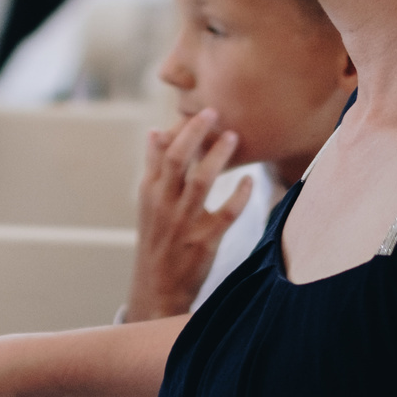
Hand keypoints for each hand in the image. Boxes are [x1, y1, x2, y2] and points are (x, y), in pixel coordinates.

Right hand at [127, 109, 247, 320]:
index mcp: (149, 192)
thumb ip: (153, 168)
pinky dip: (240, 195)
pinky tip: (249, 180)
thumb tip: (155, 131)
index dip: (182, 129)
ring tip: (233, 136)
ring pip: (202, 182)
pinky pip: (227, 214)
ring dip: (218, 157)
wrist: (157, 288)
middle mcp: (164, 205)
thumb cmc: (156, 239)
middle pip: (179, 160)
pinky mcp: (205, 242)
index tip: (199, 108)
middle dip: (196, 133)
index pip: (162, 152)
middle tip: (215, 111)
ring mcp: (184, 224)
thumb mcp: (147, 203)